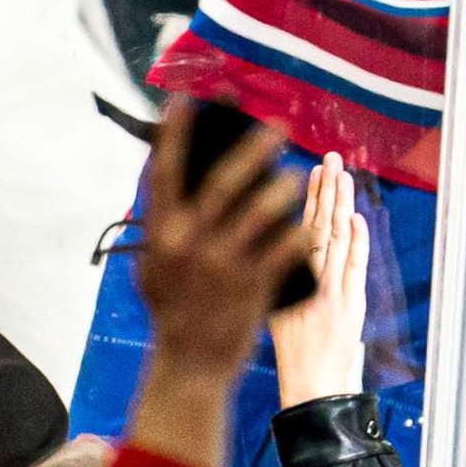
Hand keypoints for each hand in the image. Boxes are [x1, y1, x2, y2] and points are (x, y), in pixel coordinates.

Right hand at [124, 99, 308, 466]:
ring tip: (296, 176)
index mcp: (160, 233)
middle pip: (223, 181)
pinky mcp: (252, 284)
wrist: (190, 366)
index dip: (174, 133)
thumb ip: (163, 226)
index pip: (164, 171)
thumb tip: (174, 179)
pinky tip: (310, 225)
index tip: (187, 100)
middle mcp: (189, 242)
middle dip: (251, 148)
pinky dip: (298, 234)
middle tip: (278, 126)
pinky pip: (283, 248)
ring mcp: (222, 263)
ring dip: (282, 188)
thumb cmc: (173, 311)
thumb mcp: (155, 268)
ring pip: (259, 211)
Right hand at [270, 153, 369, 407]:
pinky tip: (356, 218)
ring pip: (336, 241)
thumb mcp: (276, 312)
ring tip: (343, 176)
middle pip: (317, 227)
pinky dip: (357, 242)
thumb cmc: (294, 356)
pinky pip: (354, 268)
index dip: (307, 200)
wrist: (311, 390)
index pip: (297, 230)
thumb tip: (284, 241)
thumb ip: (284, 278)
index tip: (311, 173)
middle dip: (325, 191)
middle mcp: (306, 283)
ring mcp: (329, 293)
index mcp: (285, 281)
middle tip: (330, 159)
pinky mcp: (348, 307)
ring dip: (340, 206)